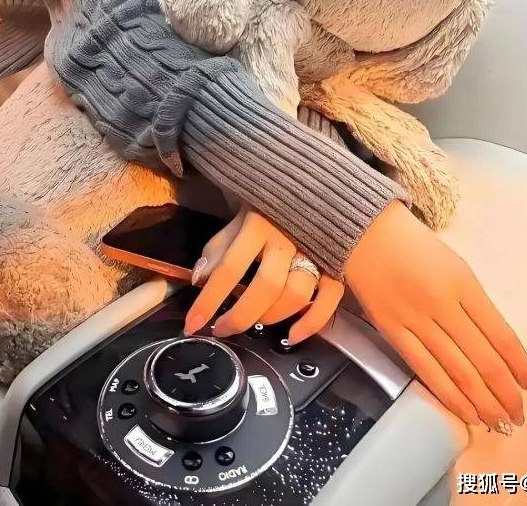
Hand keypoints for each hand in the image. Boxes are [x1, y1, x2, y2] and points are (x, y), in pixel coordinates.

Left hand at [183, 207, 343, 338]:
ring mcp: (315, 251)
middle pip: (267, 287)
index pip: (229, 268)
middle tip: (222, 329)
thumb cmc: (265, 210)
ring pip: (298, 294)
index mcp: (257, 224)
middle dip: (241, 316)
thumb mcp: (235, 222)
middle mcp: (287, 238)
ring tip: (256, 323)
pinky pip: (329, 298)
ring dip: (273, 317)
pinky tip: (292, 337)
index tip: (192, 324)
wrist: (308, 190)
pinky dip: (312, 322)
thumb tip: (199, 281)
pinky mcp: (335, 262)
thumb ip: (217, 251)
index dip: (208, 301)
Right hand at [343, 201, 526, 431]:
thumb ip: (474, 304)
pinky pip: (425, 369)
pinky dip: (448, 395)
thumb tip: (495, 347)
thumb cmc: (414, 246)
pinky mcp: (391, 329)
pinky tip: (465, 412)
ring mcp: (414, 319)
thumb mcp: (456, 266)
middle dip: (506, 395)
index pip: (502, 336)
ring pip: (457, 371)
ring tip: (498, 423)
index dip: (520, 367)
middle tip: (518, 416)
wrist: (365, 232)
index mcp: (463, 283)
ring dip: (482, 403)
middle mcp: (442, 304)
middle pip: (483, 360)